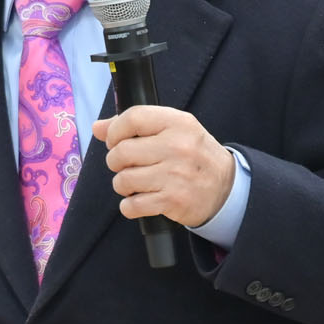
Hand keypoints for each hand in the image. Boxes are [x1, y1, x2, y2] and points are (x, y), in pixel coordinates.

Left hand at [92, 107, 233, 227]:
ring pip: (123, 180)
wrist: (227, 189)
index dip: (114, 131)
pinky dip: (129, 206)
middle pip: (121, 151)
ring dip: (123, 184)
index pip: (133, 118)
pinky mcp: (172, 201)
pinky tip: (140, 200)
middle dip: (116, 161)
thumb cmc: (194, 156)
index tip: (115, 140)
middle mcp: (177, 147)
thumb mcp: (173, 130)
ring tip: (136, 183)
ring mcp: (175, 175)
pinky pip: (132, 205)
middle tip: (127, 165)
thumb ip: (135, 125)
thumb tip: (97, 127)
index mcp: (178, 123)